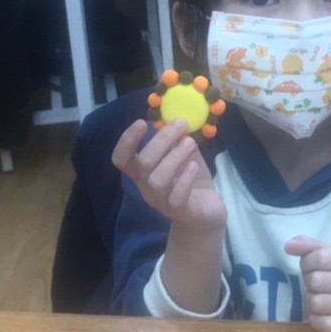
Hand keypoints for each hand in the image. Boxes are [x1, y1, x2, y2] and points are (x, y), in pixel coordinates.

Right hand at [112, 119, 226, 232]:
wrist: (208, 212)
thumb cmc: (191, 180)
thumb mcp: (185, 155)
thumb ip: (179, 140)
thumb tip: (177, 119)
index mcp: (142, 172)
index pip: (122, 159)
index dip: (127, 141)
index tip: (141, 122)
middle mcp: (147, 187)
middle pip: (143, 163)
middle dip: (162, 139)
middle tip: (181, 123)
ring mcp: (161, 202)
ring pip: (157, 179)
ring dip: (174, 156)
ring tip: (190, 142)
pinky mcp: (180, 211)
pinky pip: (176, 197)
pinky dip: (185, 178)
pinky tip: (194, 165)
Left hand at [284, 236, 330, 331]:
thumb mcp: (325, 254)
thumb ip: (307, 246)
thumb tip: (289, 246)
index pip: (320, 257)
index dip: (307, 263)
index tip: (311, 267)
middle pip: (316, 280)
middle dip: (309, 281)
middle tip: (316, 284)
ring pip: (316, 303)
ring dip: (310, 300)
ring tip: (319, 297)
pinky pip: (320, 322)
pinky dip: (314, 318)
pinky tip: (321, 312)